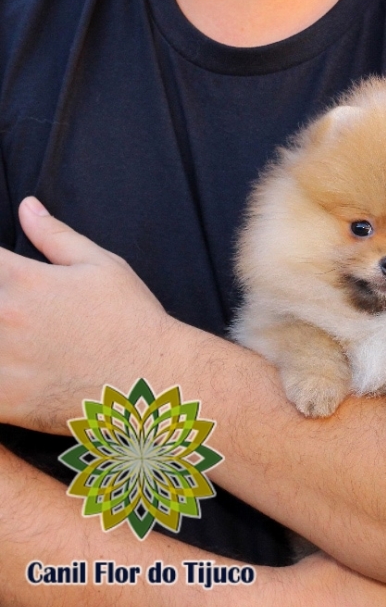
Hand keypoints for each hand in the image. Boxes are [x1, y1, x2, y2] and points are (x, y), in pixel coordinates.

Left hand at [0, 197, 176, 431]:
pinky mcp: (3, 400)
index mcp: (22, 279)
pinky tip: (15, 370)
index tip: (9, 278)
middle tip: (18, 314)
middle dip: (1, 302)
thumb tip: (28, 206)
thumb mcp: (103, 267)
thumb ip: (56, 236)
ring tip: (15, 339)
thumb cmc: (131, 320)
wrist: (150, 380)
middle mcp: (3, 315)